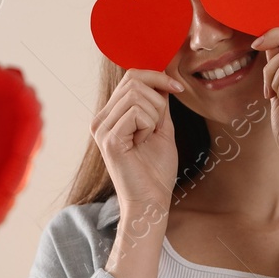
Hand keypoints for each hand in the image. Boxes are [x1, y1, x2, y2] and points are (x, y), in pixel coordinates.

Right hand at [90, 69, 183, 212]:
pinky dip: (148, 126)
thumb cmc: (156, 170)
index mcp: (110, 115)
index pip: (131, 77)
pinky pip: (136, 113)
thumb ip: (158, 104)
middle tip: (158, 125)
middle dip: (158, 99)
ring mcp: (102, 129)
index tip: (178, 88)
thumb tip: (162, 78)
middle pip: (134, 81)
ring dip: (153, 115)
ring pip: (136, 95)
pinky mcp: (109, 139)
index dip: (157, 76)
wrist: (151, 201)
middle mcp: (100, 120)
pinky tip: (142, 143)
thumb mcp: (160, 128)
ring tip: (147, 137)